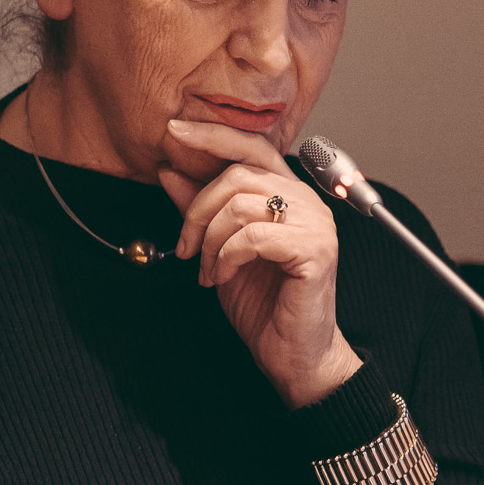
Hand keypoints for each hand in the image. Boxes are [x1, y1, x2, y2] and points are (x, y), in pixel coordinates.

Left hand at [159, 119, 361, 409]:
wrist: (293, 355)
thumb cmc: (263, 302)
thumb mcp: (220, 247)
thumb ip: (200, 207)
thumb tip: (168, 168)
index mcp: (288, 192)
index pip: (250, 145)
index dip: (211, 133)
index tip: (172, 129)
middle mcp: (307, 200)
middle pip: (237, 174)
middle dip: (198, 209)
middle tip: (186, 247)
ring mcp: (316, 224)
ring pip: (240, 205)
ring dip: (210, 240)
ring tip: (207, 270)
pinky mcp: (315, 250)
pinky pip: (253, 236)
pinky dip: (227, 256)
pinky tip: (223, 277)